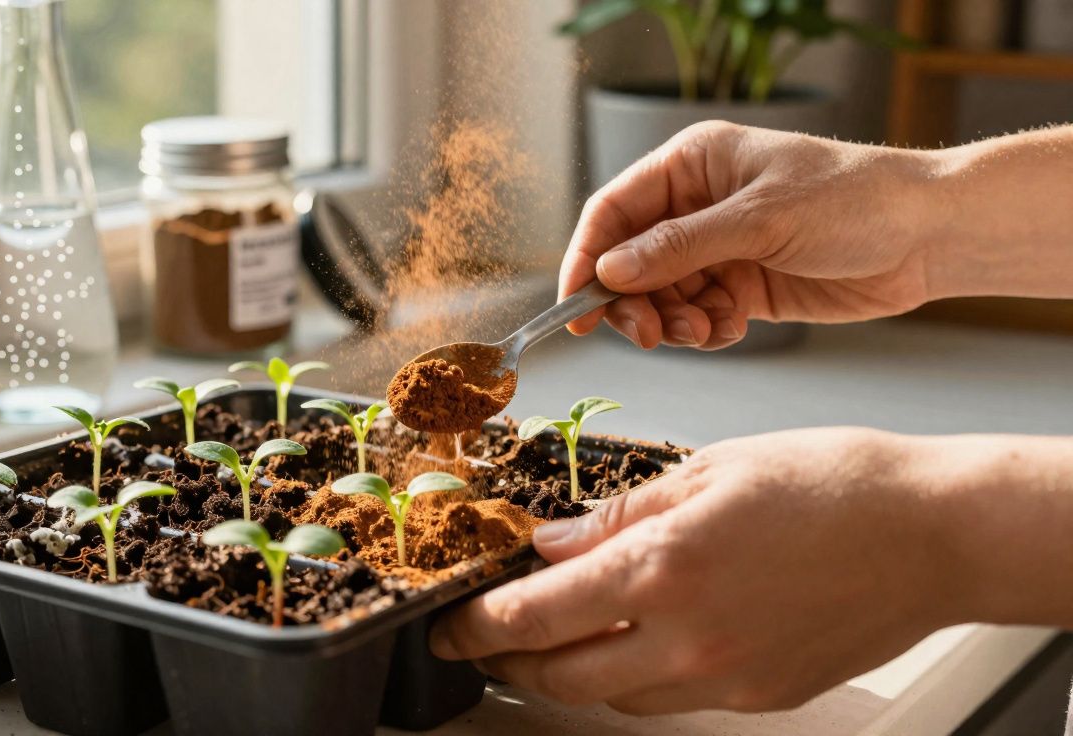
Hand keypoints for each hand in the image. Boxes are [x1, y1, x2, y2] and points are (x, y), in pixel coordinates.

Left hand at [427, 428, 961, 714]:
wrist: (933, 533)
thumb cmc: (831, 484)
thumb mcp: (707, 472)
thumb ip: (617, 517)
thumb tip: (552, 541)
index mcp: (664, 569)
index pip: (534, 616)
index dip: (476, 626)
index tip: (451, 626)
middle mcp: (688, 638)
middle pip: (562, 677)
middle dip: (511, 660)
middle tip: (489, 637)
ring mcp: (727, 679)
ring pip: (614, 697)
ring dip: (572, 671)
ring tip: (559, 637)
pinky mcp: (761, 697)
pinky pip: (674, 699)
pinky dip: (639, 675)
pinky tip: (640, 640)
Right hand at [561, 122, 942, 349]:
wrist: (928, 238)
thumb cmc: (853, 201)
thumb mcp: (760, 219)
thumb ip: (680, 248)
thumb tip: (608, 271)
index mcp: (691, 166)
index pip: (614, 212)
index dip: (585, 259)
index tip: (575, 307)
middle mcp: (697, 207)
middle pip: (629, 263)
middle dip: (634, 303)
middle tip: (649, 336)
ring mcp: (719, 249)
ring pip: (661, 297)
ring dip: (674, 323)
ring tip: (708, 330)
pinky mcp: (742, 288)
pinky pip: (698, 317)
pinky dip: (706, 331)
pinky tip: (733, 327)